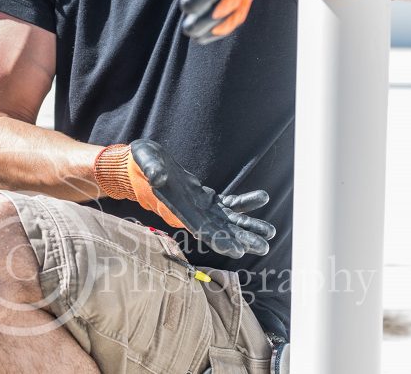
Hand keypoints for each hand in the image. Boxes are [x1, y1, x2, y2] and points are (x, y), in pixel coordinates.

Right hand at [130, 140, 274, 258]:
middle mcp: (191, 212)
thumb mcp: (145, 160)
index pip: (201, 229)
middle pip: (220, 230)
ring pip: (228, 220)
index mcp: (177, 209)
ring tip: (269, 233)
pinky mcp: (205, 197)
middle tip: (263, 248)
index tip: (238, 251)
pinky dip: (245, 203)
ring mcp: (200, 206)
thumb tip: (159, 177)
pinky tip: (262, 199)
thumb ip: (152, 170)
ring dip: (248, 227)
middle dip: (241, 239)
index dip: (220, 240)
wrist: (140, 163)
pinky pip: (229, 203)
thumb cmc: (140, 161)